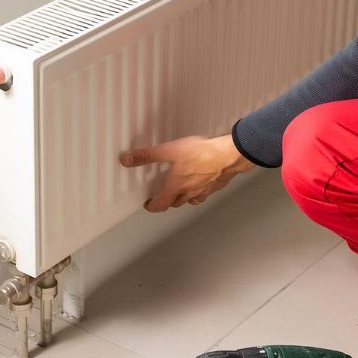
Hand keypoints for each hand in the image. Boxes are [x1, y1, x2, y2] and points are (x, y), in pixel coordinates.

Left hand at [118, 134, 253, 211]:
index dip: (153, 206)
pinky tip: (203, 178)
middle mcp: (190, 192)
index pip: (161, 204)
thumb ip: (148, 155)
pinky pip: (206, 192)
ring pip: (192, 199)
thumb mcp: (170, 150)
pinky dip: (201, 189)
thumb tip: (128, 159)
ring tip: (183, 187)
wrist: (229, 155)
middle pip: (176, 203)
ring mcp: (205, 190)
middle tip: (164, 194)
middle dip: (168, 200)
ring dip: (185, 196)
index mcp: (177, 187)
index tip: (149, 204)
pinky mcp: (217, 185)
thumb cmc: (203, 154)